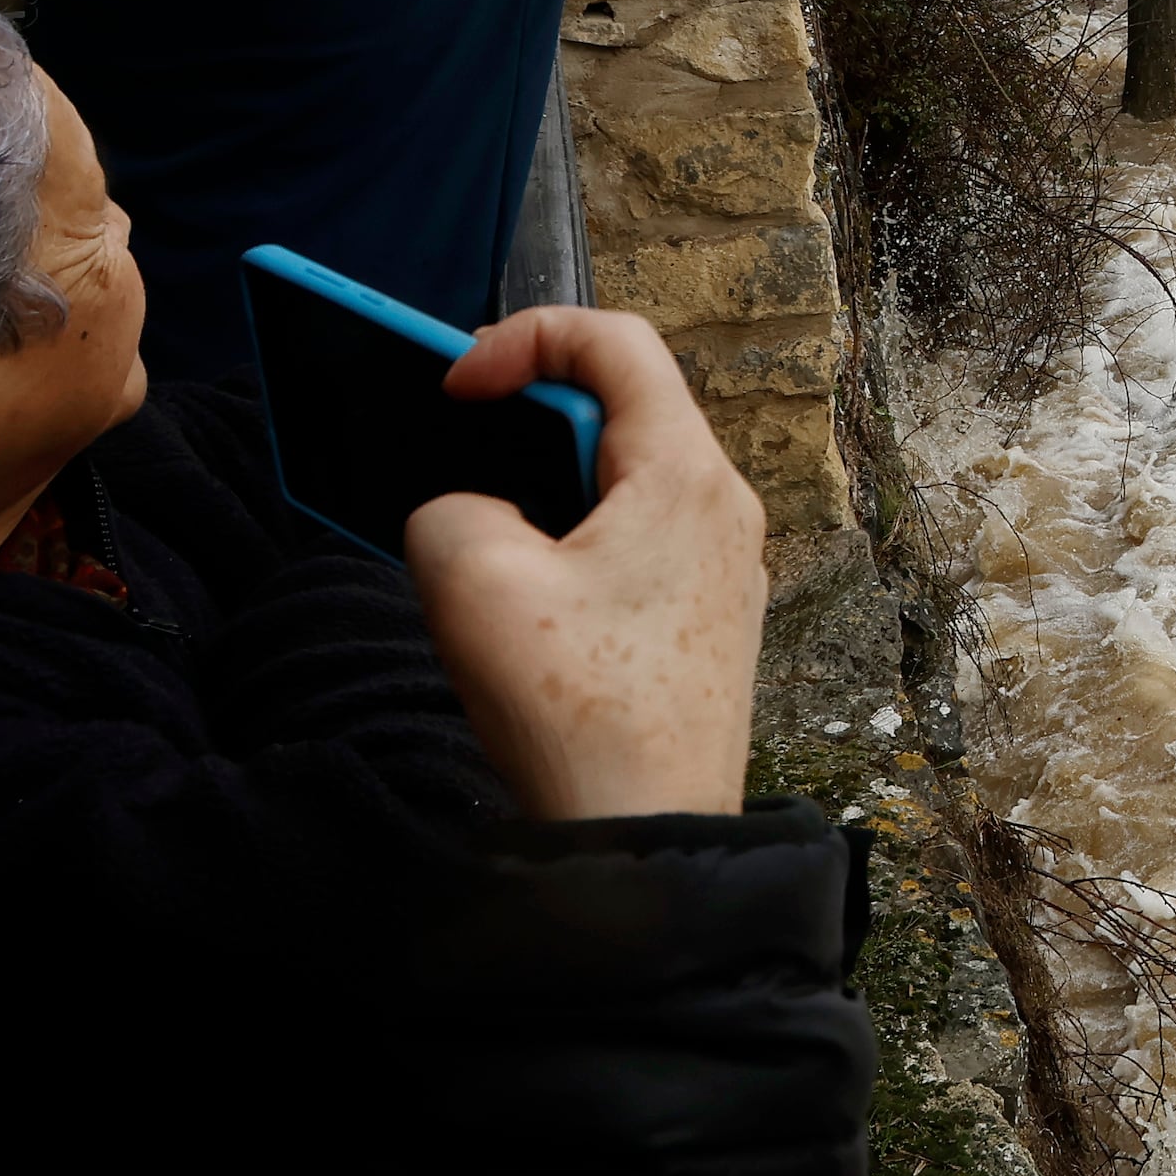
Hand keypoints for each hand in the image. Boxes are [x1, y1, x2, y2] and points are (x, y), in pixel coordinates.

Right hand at [401, 307, 766, 821]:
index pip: (617, 341)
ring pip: (624, 485)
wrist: (644, 838)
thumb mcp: (471, 579)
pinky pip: (635, 548)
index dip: (523, 337)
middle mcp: (724, 510)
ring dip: (544, 490)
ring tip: (476, 527)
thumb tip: (473, 516)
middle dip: (527, 418)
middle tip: (456, 447)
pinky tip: (519, 596)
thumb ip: (451, 508)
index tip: (457, 385)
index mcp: (686, 474)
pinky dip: (572, 546)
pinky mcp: (703, 625)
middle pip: (623, 412)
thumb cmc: (579, 713)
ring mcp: (722, 571)